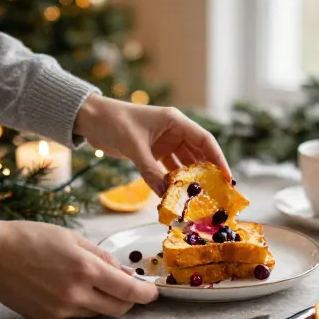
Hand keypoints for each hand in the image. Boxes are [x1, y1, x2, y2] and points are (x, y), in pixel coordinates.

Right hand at [0, 221, 156, 318]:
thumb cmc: (34, 238)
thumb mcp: (74, 239)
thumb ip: (103, 257)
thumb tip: (125, 272)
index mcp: (84, 269)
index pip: (126, 289)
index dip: (144, 294)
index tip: (153, 293)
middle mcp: (74, 294)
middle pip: (116, 308)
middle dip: (129, 300)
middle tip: (132, 288)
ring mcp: (60, 310)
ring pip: (96, 313)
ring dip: (105, 301)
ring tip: (98, 282)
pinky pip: (75, 316)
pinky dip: (83, 304)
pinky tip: (72, 288)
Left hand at [75, 95, 229, 195]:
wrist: (92, 119)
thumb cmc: (114, 123)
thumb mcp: (134, 146)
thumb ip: (149, 170)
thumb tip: (164, 196)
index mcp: (175, 121)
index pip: (204, 140)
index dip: (218, 158)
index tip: (227, 177)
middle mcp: (174, 130)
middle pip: (197, 152)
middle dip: (207, 172)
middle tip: (215, 194)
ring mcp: (164, 142)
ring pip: (184, 162)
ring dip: (189, 179)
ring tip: (198, 198)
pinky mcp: (153, 151)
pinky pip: (169, 168)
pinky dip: (172, 180)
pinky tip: (175, 194)